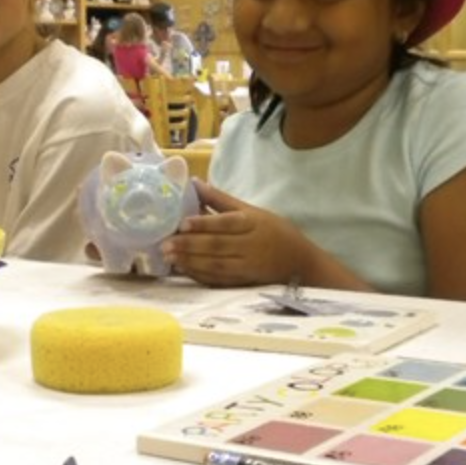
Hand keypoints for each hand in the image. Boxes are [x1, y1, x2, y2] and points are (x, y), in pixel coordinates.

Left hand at [161, 182, 302, 286]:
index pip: (225, 223)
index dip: (204, 224)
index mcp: (252, 223)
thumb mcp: (252, 211)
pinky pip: (220, 279)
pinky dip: (201, 275)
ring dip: (191, 262)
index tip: (182, 223)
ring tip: (169, 257)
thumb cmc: (274, 231)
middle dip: (189, 245)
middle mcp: (250, 245)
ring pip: (215, 265)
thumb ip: (221, 200)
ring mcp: (247, 266)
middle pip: (216, 245)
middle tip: (165, 244)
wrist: (301, 262)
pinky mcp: (244, 281)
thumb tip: (195, 183)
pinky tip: (184, 270)